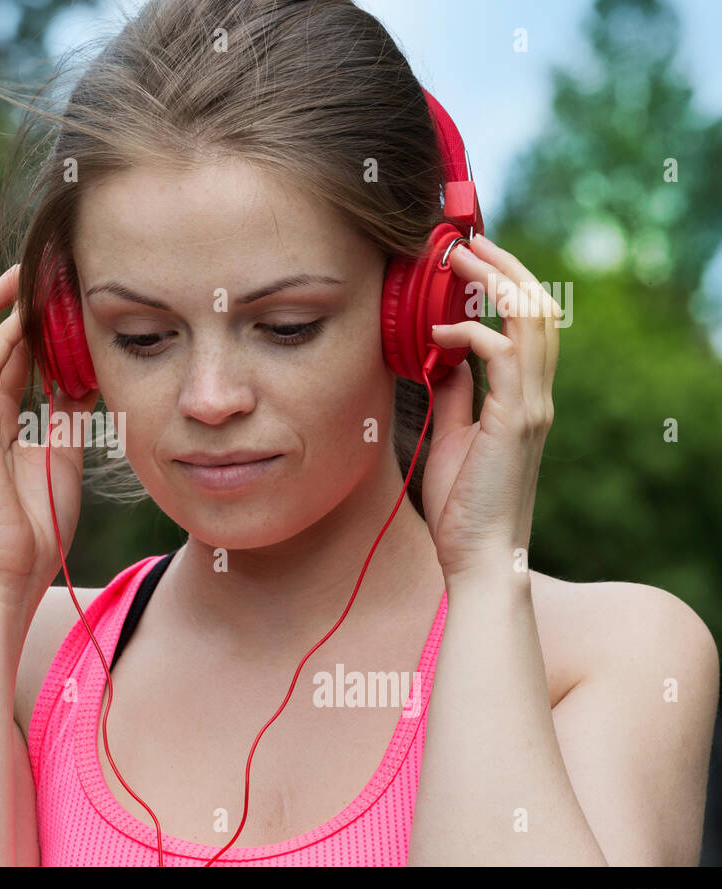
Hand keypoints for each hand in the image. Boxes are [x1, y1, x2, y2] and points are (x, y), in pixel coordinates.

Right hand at [0, 264, 99, 611]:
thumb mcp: (62, 455)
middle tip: (35, 269)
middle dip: (2, 302)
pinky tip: (28, 320)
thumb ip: (68, 414)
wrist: (9, 573)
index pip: (1, 356)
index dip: (21, 322)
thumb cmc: (34, 526)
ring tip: (30, 278)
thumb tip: (88, 375)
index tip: (52, 297)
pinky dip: (1, 340)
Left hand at [421, 233, 560, 582]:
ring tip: (459, 259)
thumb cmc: (464, 505)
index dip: (504, 284)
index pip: (528, 323)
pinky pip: (503, 354)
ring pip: (532, 320)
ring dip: (494, 282)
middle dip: (505, 268)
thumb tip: (445, 356)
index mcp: (523, 397)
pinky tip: (440, 330)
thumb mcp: (453, 436)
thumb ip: (456, 395)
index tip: (469, 261)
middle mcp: (535, 395)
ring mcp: (530, 406)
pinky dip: (472, 332)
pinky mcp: (516, 421)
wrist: (481, 556)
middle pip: (539, 308)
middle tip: (467, 242)